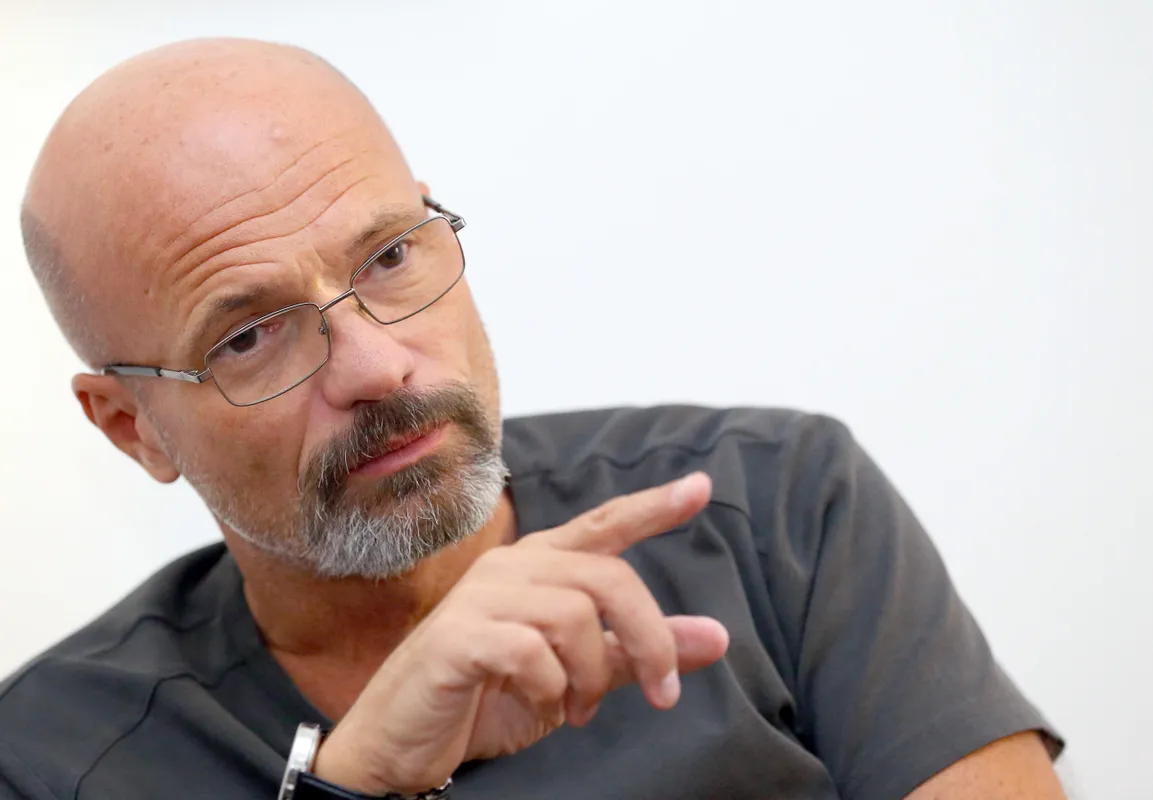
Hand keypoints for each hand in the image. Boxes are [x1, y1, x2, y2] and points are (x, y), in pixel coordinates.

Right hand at [313, 472, 729, 794]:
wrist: (407, 739)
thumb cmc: (490, 696)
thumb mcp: (580, 677)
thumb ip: (638, 652)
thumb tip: (717, 637)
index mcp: (541, 566)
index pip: (604, 525)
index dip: (653, 507)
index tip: (700, 487)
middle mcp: (511, 568)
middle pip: (608, 577)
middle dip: (651, 638)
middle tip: (663, 694)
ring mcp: (480, 597)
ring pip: (573, 614)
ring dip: (592, 675)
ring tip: (577, 710)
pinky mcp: (457, 636)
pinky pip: (530, 650)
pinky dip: (549, 689)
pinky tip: (539, 706)